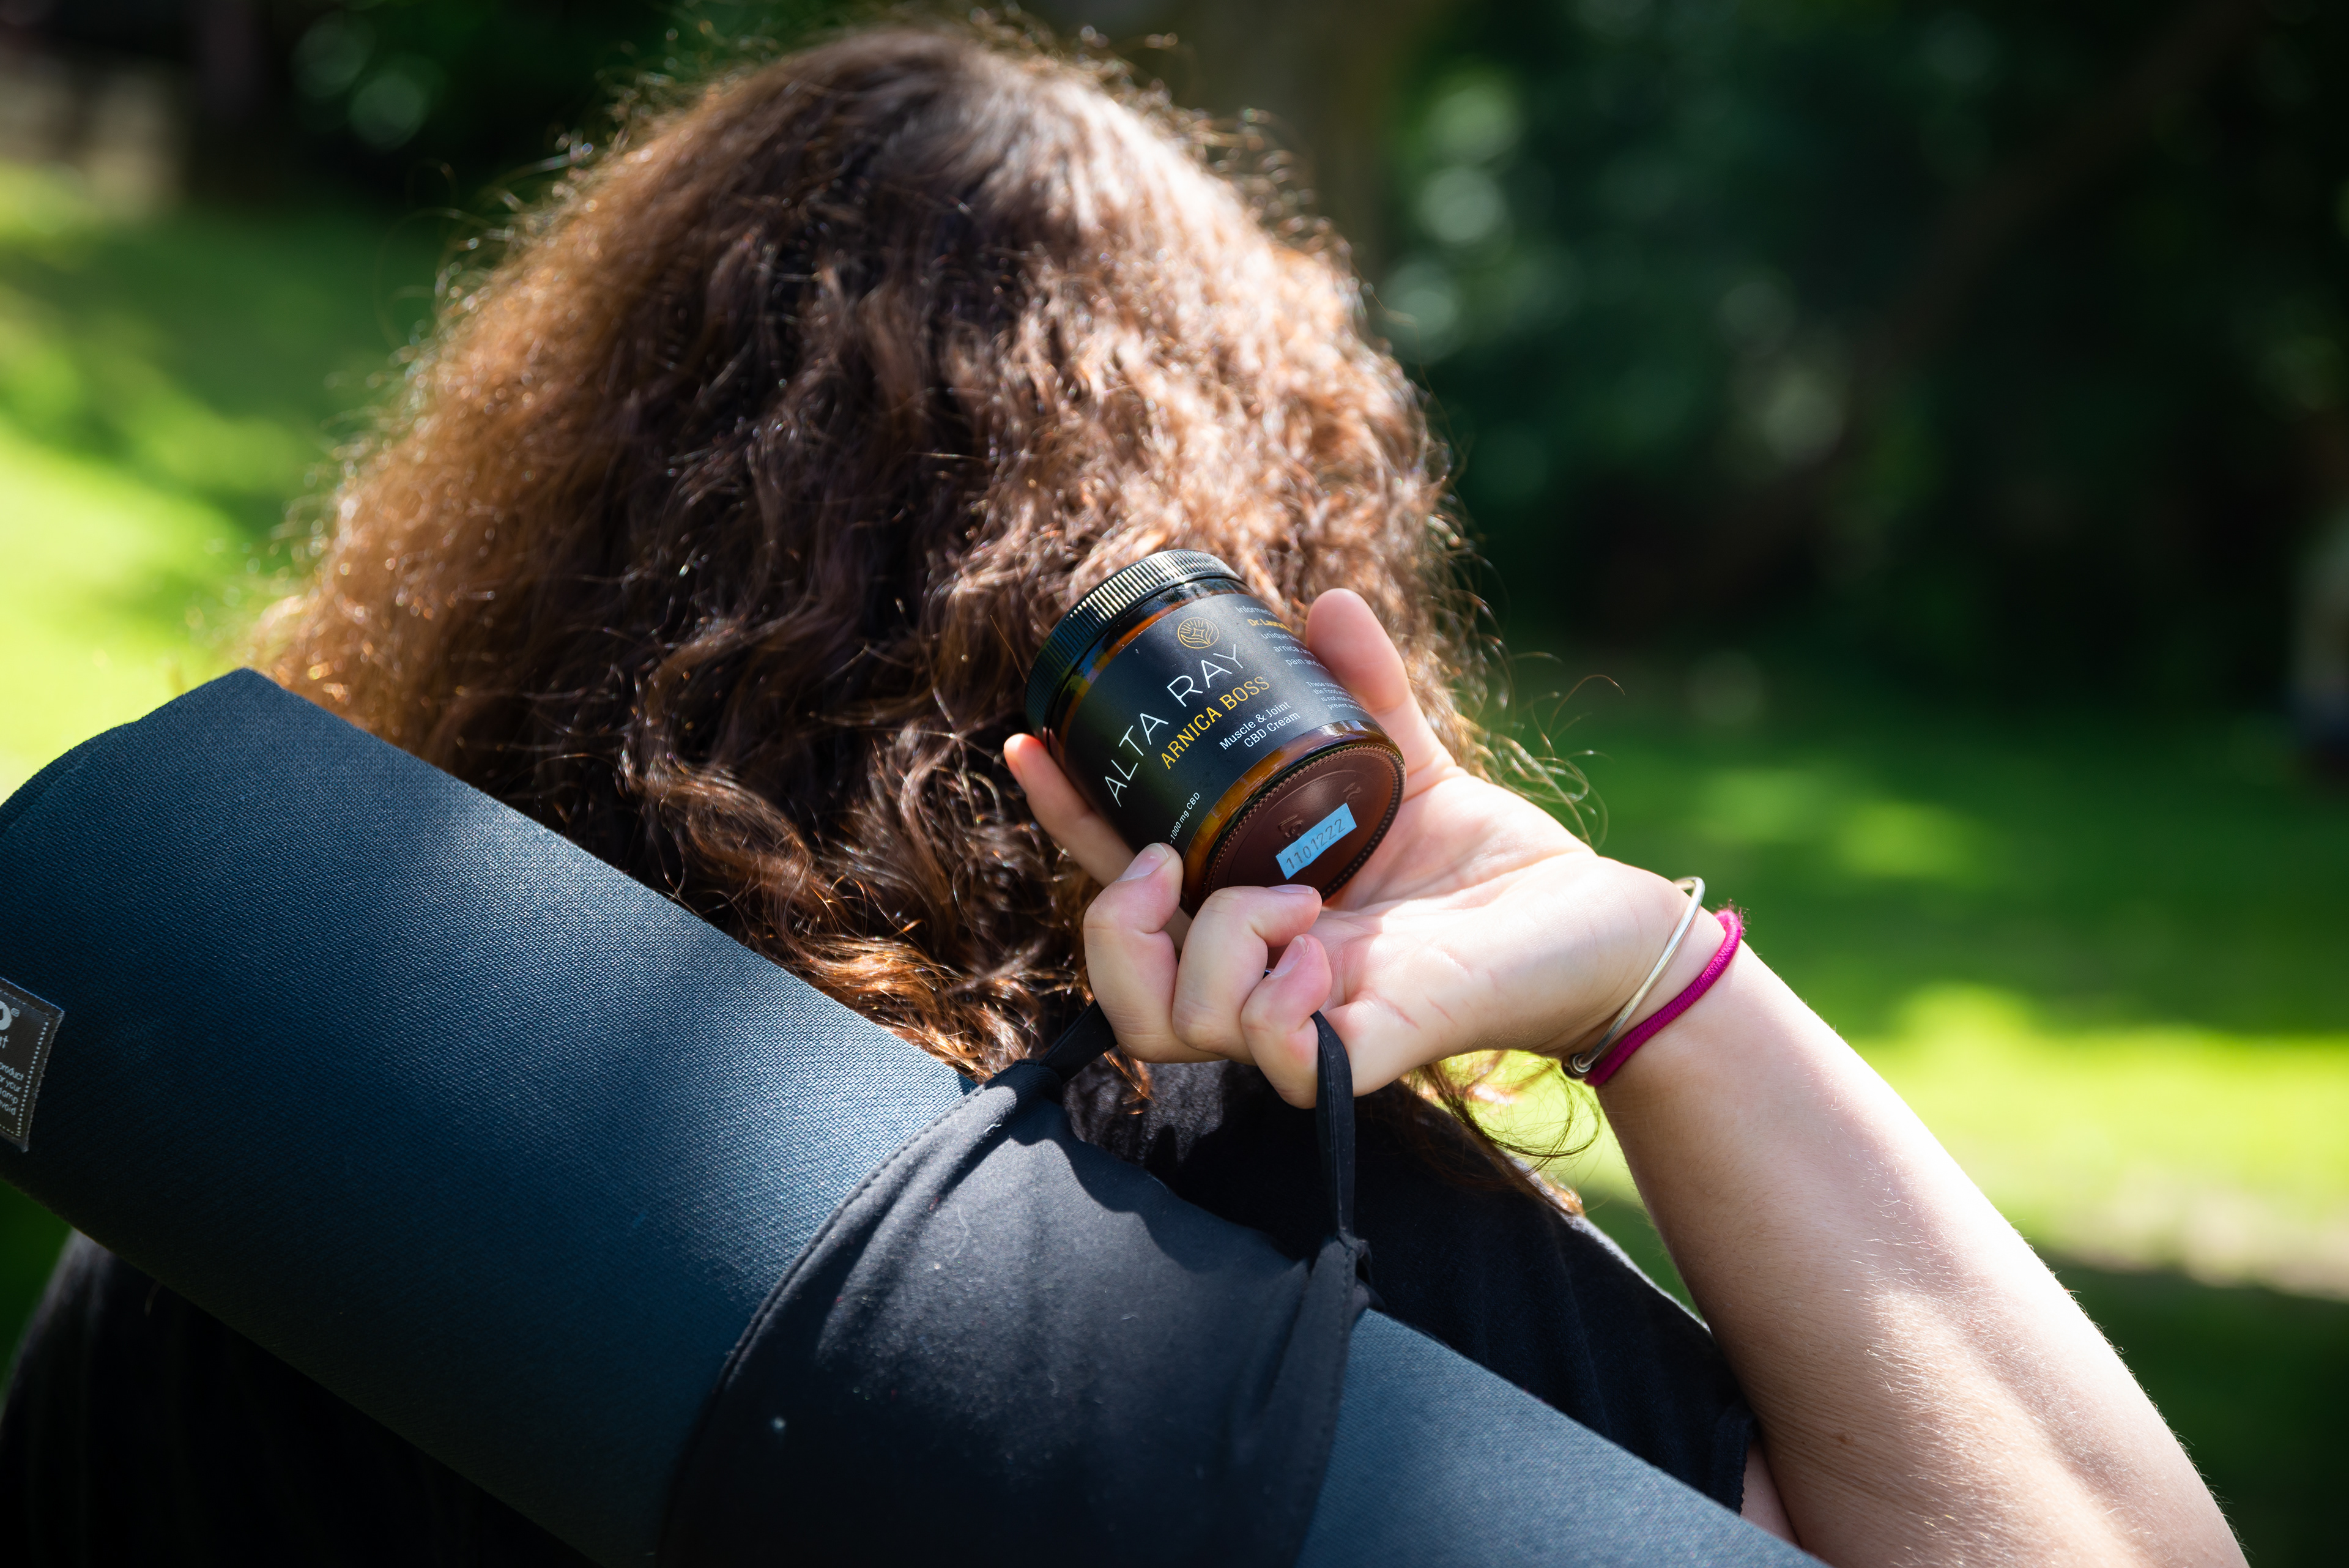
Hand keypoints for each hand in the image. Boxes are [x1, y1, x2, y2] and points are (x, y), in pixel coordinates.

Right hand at [1005, 590, 1702, 1104]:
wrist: (1595, 922)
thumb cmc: (1495, 866)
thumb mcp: (1409, 765)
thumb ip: (1363, 693)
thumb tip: (1327, 602)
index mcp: (1252, 909)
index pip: (1121, 880)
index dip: (1066, 821)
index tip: (1033, 743)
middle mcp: (1266, 976)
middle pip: (1122, 993)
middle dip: (1111, 923)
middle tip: (1177, 863)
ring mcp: (1308, 1023)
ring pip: (1175, 1027)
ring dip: (1216, 945)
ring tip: (1297, 899)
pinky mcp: (1367, 1052)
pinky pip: (1274, 1061)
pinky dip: (1275, 1006)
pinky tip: (1320, 959)